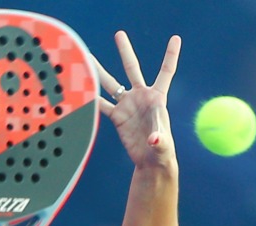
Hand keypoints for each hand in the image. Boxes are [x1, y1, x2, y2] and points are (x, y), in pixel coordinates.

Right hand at [96, 31, 181, 167]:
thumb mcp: (163, 145)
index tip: (176, 38)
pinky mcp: (117, 116)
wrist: (150, 162)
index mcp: (157, 98)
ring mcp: (127, 105)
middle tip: (119, 34)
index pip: (166, 71)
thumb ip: (159, 139)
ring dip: (97, 71)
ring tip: (86, 57)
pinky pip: (101, 104)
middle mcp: (141, 96)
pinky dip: (90, 98)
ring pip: (110, 83)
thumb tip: (154, 140)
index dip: (170, 55)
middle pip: (131, 68)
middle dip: (125, 51)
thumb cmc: (162, 152)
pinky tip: (79, 89)